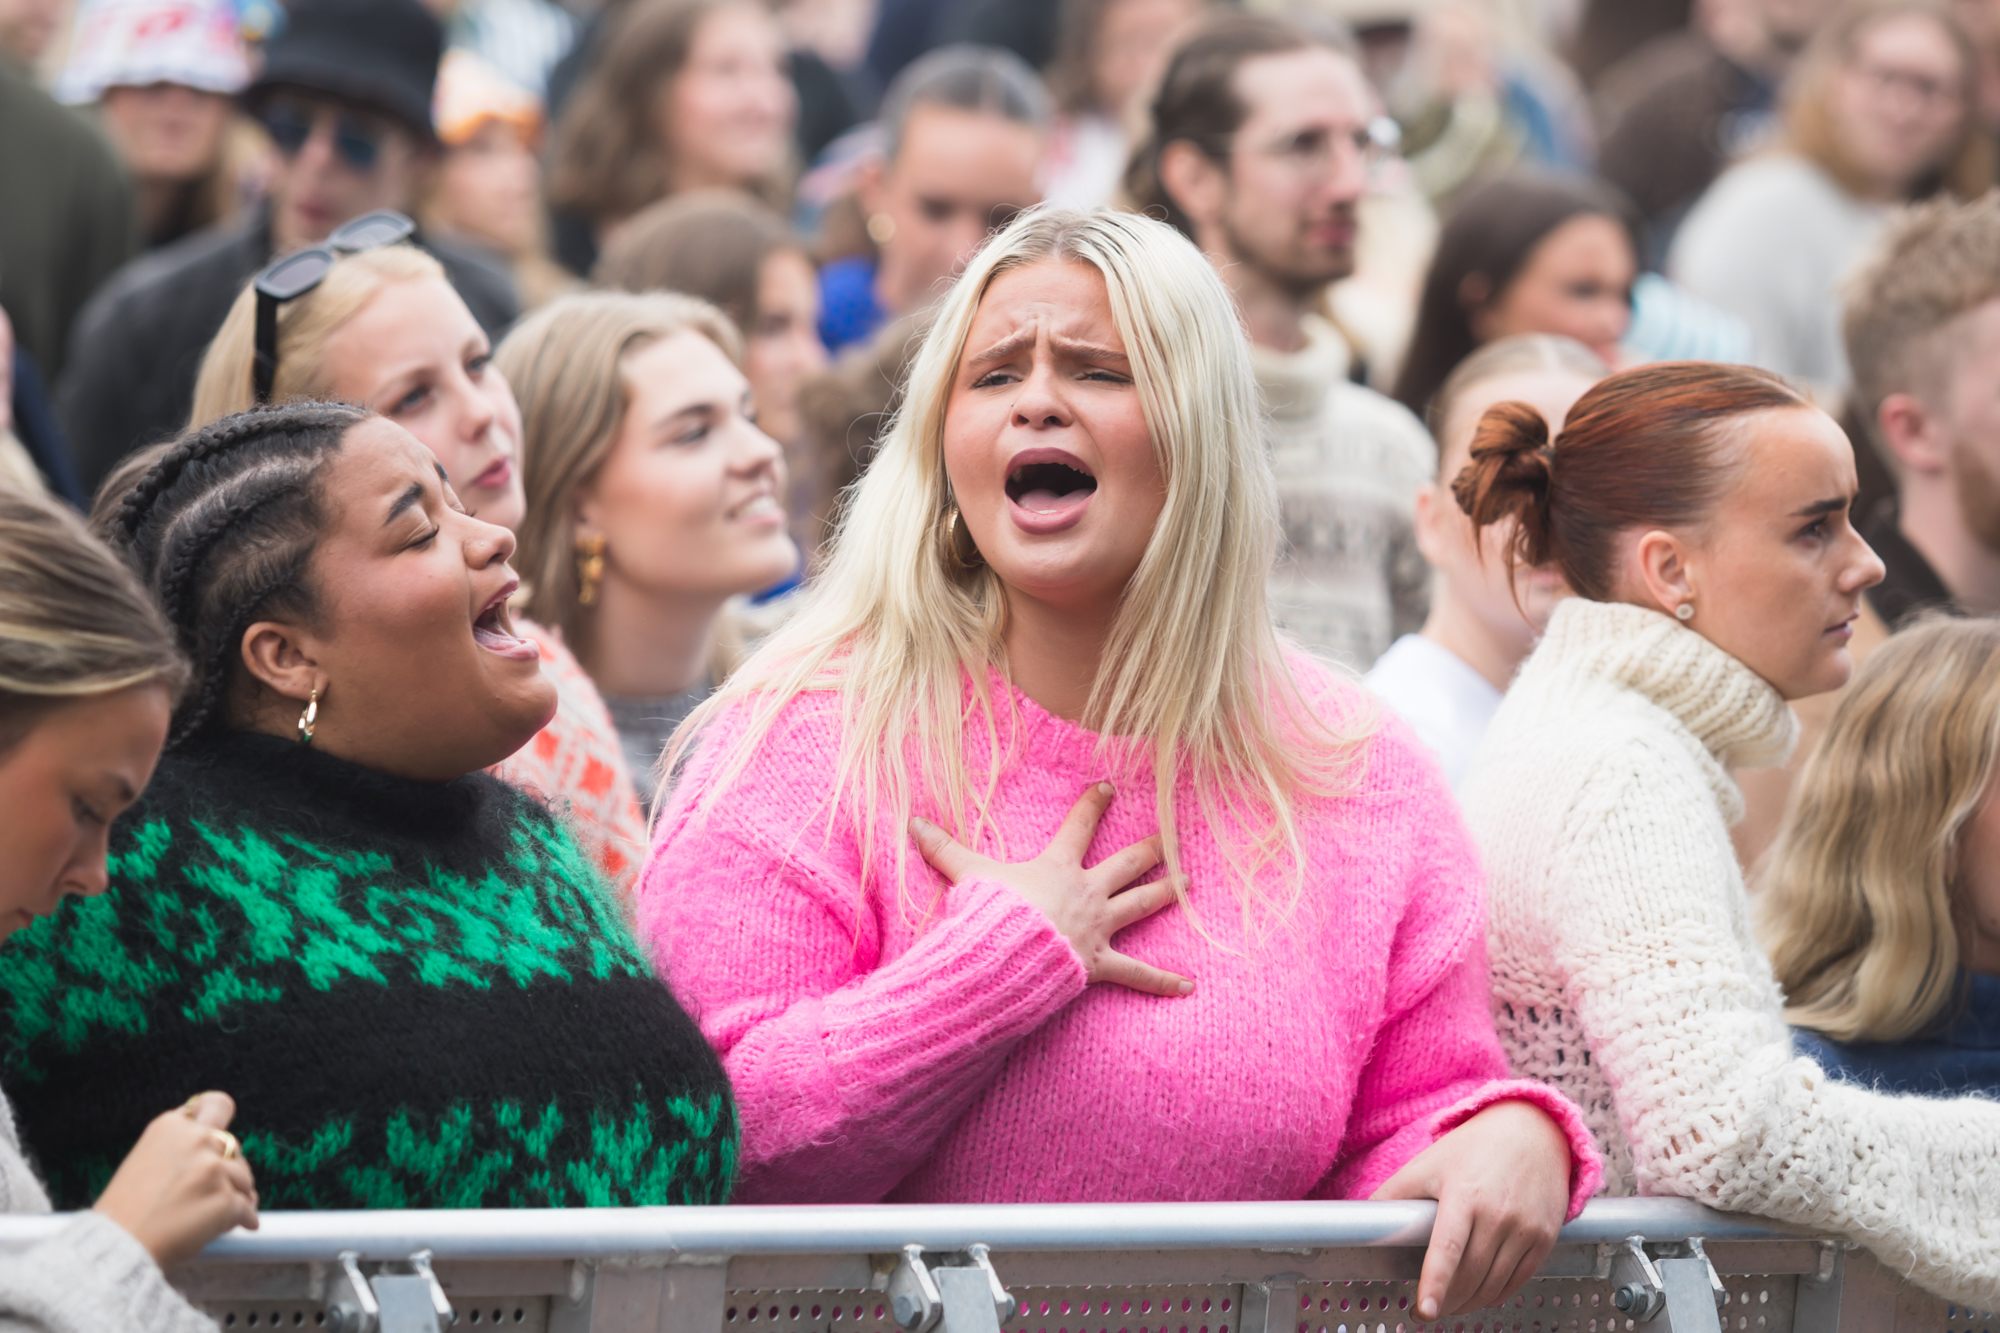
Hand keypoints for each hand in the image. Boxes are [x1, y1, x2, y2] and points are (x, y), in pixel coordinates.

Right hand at [94, 1091, 259, 1269]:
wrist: (116, 1249)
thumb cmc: (125, 1213)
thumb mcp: (143, 1160)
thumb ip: (178, 1147)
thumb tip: (218, 1150)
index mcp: (171, 1126)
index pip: (215, 1106)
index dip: (220, 1121)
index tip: (220, 1139)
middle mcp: (196, 1140)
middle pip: (235, 1145)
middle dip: (230, 1167)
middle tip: (217, 1189)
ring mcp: (213, 1169)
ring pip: (244, 1179)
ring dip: (237, 1196)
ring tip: (216, 1215)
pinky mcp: (226, 1199)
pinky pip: (248, 1209)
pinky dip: (245, 1220)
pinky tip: (238, 1227)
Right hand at [911, 781, 1192, 996]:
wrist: (1004, 955)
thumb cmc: (988, 914)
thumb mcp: (966, 875)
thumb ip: (943, 848)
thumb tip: (912, 821)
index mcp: (1058, 867)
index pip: (1079, 826)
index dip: (1094, 805)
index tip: (1109, 787)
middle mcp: (1086, 892)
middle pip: (1125, 864)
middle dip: (1150, 849)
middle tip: (1172, 836)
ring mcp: (1097, 927)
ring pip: (1141, 905)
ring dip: (1167, 893)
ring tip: (1190, 884)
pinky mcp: (1100, 962)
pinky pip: (1138, 974)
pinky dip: (1163, 981)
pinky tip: (1188, 984)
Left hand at [1371, 1099, 1571, 1320]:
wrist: (1533, 1131)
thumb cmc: (1474, 1148)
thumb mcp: (1429, 1163)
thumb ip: (1395, 1193)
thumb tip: (1363, 1220)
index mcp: (1464, 1194)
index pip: (1447, 1248)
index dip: (1435, 1282)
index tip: (1424, 1310)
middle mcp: (1498, 1213)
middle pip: (1469, 1274)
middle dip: (1445, 1301)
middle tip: (1426, 1311)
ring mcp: (1526, 1227)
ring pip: (1493, 1284)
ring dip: (1468, 1303)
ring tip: (1449, 1306)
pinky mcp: (1545, 1237)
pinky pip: (1518, 1281)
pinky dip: (1495, 1295)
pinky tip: (1479, 1296)